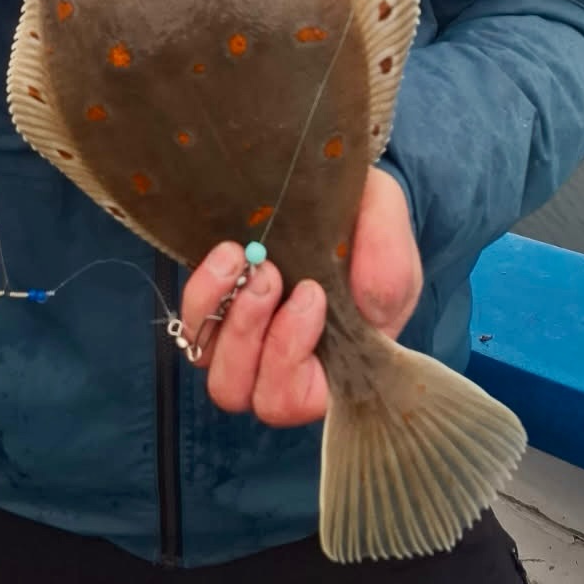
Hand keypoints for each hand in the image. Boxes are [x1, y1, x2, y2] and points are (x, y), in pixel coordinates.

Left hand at [179, 166, 421, 425]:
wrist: (330, 184)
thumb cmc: (364, 216)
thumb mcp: (388, 226)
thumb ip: (389, 264)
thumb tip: (369, 307)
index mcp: (339, 360)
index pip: (304, 398)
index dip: (293, 358)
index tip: (311, 294)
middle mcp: (286, 362)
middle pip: (249, 393)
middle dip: (253, 335)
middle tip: (270, 276)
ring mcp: (247, 339)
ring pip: (216, 369)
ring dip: (227, 316)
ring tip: (246, 262)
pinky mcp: (218, 310)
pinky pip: (193, 326)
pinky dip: (204, 296)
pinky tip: (228, 255)